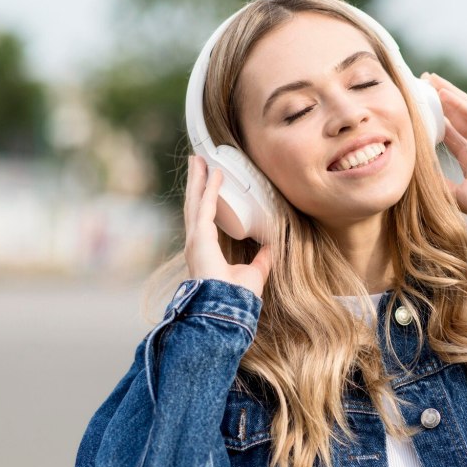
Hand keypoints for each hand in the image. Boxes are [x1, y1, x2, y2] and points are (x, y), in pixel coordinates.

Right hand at [184, 155, 271, 297]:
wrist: (227, 307)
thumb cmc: (236, 296)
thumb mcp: (255, 272)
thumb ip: (262, 259)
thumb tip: (272, 248)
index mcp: (206, 249)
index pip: (204, 216)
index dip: (206, 197)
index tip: (209, 180)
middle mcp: (196, 241)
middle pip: (194, 204)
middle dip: (196, 182)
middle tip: (197, 162)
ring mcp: (195, 239)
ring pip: (195, 201)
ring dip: (197, 179)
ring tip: (198, 160)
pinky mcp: (200, 237)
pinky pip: (206, 207)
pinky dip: (210, 189)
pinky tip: (215, 174)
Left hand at [423, 73, 466, 232]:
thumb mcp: (458, 195)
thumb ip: (441, 183)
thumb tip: (416, 176)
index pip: (448, 135)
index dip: (432, 122)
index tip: (414, 111)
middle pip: (455, 117)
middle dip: (438, 101)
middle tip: (419, 84)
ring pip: (465, 110)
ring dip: (447, 94)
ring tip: (429, 79)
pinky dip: (460, 104)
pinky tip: (444, 94)